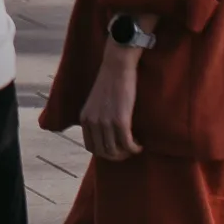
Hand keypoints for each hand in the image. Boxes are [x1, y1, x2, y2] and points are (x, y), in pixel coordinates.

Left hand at [79, 43, 142, 159]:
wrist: (117, 67)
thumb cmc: (109, 82)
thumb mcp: (95, 103)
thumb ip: (96, 117)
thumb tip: (105, 134)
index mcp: (84, 119)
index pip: (91, 147)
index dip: (104, 152)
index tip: (116, 149)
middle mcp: (92, 123)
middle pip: (103, 153)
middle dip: (117, 156)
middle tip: (128, 150)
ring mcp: (105, 122)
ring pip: (115, 151)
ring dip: (126, 153)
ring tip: (134, 147)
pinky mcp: (120, 120)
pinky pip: (127, 144)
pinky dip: (134, 148)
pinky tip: (139, 145)